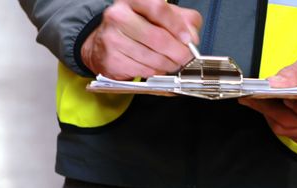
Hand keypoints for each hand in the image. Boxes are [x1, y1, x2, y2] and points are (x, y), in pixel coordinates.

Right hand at [81, 0, 201, 79]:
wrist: (104, 43)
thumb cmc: (138, 27)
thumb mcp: (163, 16)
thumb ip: (184, 21)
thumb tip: (192, 38)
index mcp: (133, 0)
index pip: (158, 8)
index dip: (177, 26)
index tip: (188, 40)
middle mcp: (119, 16)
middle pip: (158, 38)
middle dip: (178, 52)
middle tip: (186, 58)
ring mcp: (112, 38)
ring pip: (153, 58)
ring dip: (168, 64)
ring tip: (171, 62)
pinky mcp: (111, 60)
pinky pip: (144, 70)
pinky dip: (155, 72)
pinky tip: (155, 66)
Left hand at [239, 54, 296, 148]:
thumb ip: (294, 73)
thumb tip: (274, 83)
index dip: (281, 102)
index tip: (262, 93)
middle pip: (291, 121)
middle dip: (267, 109)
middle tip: (251, 97)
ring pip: (288, 131)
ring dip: (270, 117)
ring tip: (258, 103)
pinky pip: (292, 136)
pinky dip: (280, 124)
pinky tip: (273, 112)